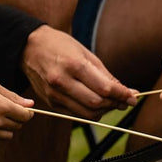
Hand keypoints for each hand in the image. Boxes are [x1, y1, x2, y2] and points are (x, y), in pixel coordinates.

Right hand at [0, 68, 33, 141]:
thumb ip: (11, 96)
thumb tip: (31, 104)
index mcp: (2, 106)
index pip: (25, 116)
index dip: (27, 112)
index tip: (23, 109)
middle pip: (18, 126)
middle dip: (16, 119)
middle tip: (7, 110)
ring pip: (7, 136)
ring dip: (6, 128)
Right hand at [21, 25, 136, 119]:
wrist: (28, 47)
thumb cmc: (61, 46)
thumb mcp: (87, 54)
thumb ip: (107, 76)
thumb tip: (129, 93)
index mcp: (73, 65)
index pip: (104, 88)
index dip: (122, 95)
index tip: (133, 97)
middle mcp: (62, 81)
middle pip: (97, 104)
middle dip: (115, 104)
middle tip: (124, 101)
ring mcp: (54, 94)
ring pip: (87, 114)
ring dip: (105, 111)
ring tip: (112, 102)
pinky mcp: (51, 102)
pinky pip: (77, 115)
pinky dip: (91, 112)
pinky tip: (97, 104)